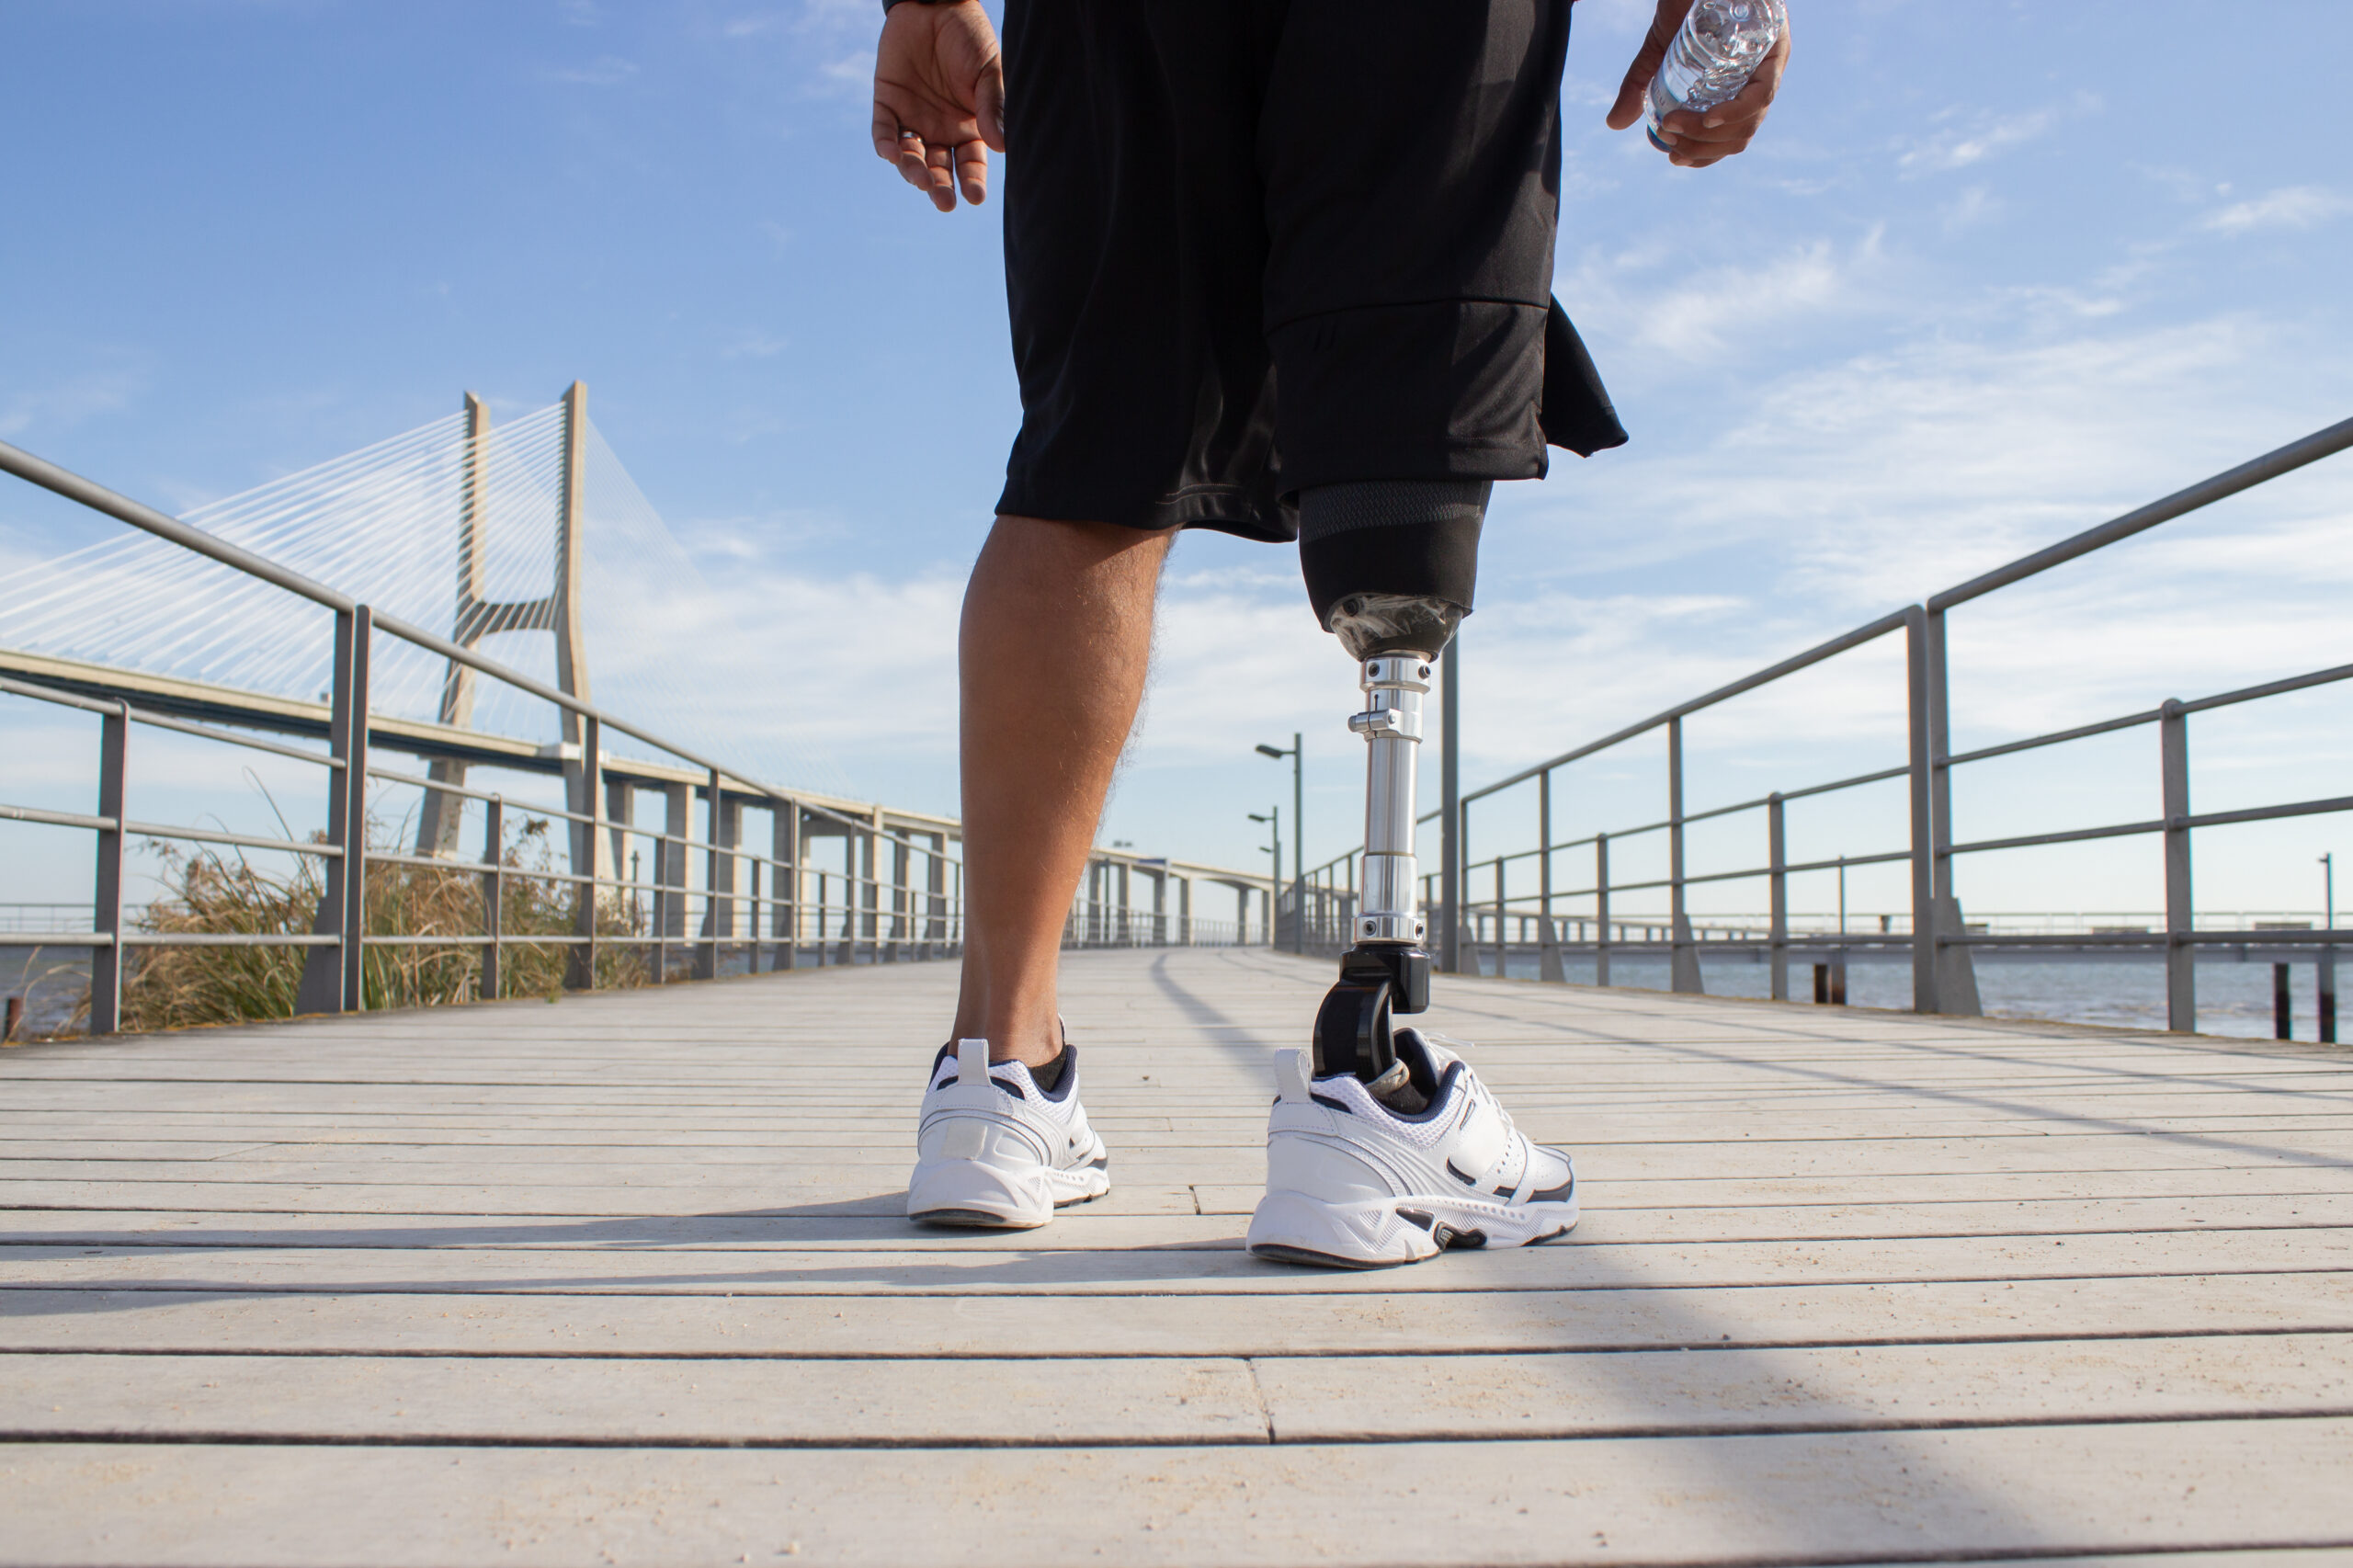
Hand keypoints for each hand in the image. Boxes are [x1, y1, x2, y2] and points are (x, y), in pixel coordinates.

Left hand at [870, 0, 1005, 210]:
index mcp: (968, 127)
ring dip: (913, 170)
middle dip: (940, 187)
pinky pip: (883, 129)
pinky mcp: (887, 101)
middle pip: (938, 167)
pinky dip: (885, 144)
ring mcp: (912, 117)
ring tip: (920, 178)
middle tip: (943, 200)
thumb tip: (1003, 146)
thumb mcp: (988, 72)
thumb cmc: (969, 37)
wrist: (937, 3)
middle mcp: (939, 129)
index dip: (972, 181)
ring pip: (910, 155)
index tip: (974, 196)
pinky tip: (892, 154)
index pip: (970, 163)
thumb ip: (992, 107)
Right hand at [1604, 0, 1790, 168]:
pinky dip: (1733, 114)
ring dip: (1708, 135)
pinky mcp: (1775, 49)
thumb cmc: (1686, 2)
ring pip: (1750, 121)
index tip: (1674, 158)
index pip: (1730, 136)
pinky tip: (1708, 121)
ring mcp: (1770, 65)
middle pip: (1740, 135)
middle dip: (1701, 149)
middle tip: (1670, 143)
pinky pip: (1761, 94)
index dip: (1704, 155)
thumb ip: (1640, 85)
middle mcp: (1759, 79)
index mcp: (1738, 86)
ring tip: (1674, 127)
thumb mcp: (1658, 49)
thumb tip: (1614, 125)